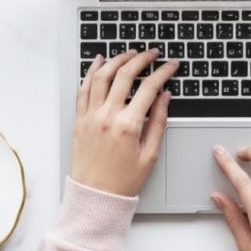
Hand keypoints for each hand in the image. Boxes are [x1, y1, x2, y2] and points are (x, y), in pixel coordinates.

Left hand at [71, 49, 178, 196]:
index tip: (171, 66)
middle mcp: (107, 117)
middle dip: (141, 59)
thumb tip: (165, 97)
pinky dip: (91, 72)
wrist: (95, 197)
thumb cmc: (123, 181)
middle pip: (125, 75)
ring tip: (128, 53)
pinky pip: (83, 89)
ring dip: (116, 60)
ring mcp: (90, 116)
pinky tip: (99, 62)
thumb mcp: (150, 154)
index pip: (149, 88)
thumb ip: (158, 122)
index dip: (163, 72)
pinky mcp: (79, 120)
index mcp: (128, 126)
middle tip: (152, 54)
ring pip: (101, 76)